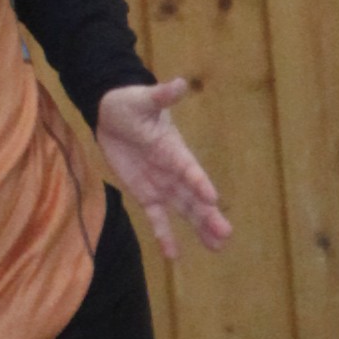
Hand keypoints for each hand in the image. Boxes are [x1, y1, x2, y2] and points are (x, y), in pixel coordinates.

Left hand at [96, 78, 233, 257]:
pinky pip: (157, 218)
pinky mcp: (146, 194)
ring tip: (218, 247)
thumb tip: (179, 83)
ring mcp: (162, 185)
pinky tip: (173, 255)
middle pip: (194, 198)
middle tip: (226, 235)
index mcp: (175, 149)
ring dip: (199, 229)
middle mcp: (174, 171)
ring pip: (184, 211)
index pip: (189, 169)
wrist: (113, 113)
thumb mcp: (143, 99)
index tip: (211, 198)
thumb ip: (162, 96)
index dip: (199, 182)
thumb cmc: (131, 104)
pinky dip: (164, 235)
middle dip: (208, 216)